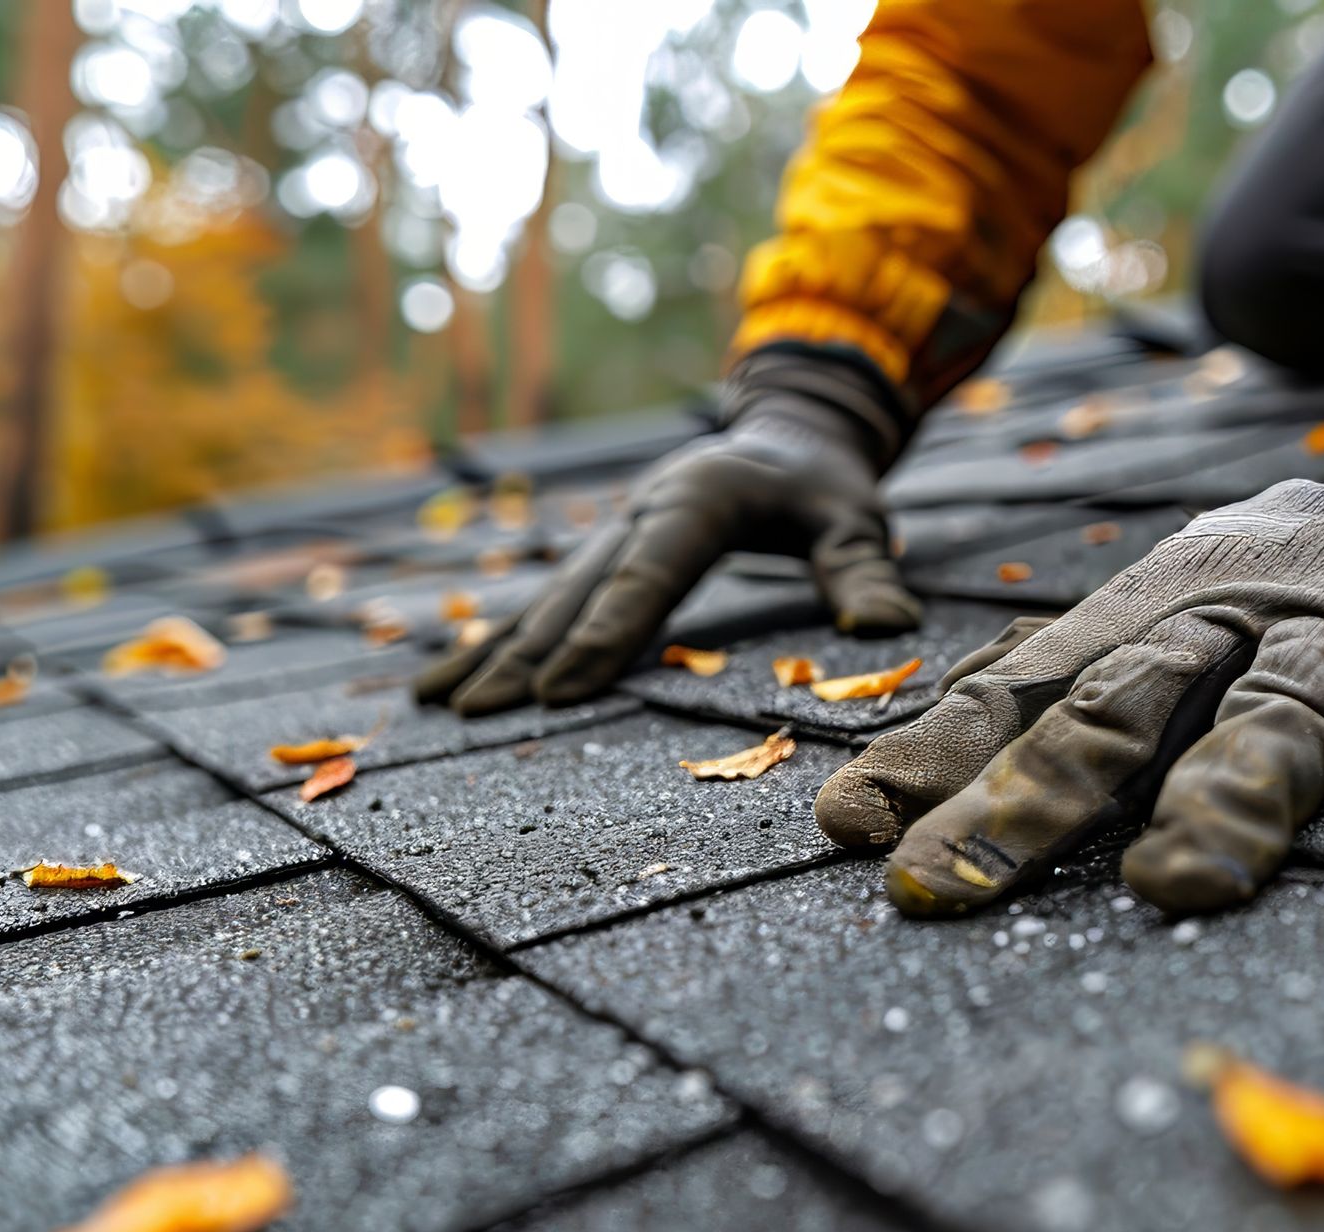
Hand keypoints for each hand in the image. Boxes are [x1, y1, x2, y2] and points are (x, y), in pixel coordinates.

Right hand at [416, 353, 919, 714]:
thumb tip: (886, 629)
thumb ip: (863, 568)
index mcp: (695, 500)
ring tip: (437, 700)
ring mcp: (615, 529)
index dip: (602, 635)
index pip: (646, 576)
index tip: (557, 691)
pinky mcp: (608, 547)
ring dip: (495, 648)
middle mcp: (639, 512)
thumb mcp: (856, 515)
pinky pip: (552, 597)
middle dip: (523, 655)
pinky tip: (458, 672)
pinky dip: (505, 634)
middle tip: (476, 712)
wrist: (789, 428)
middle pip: (575, 591)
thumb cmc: (824, 482)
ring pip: (549, 595)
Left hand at [815, 397, 1323, 916]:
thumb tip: (928, 734)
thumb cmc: (1298, 570)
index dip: (936, 757)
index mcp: (1152, 610)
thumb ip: (1069, 675)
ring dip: (1223, 796)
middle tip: (942, 888)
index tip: (851, 830)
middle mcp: (1234, 613)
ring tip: (1174, 886)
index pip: (1022, 690)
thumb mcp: (1169, 601)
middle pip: (1121, 707)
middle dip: (1027, 797)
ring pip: (1279, 712)